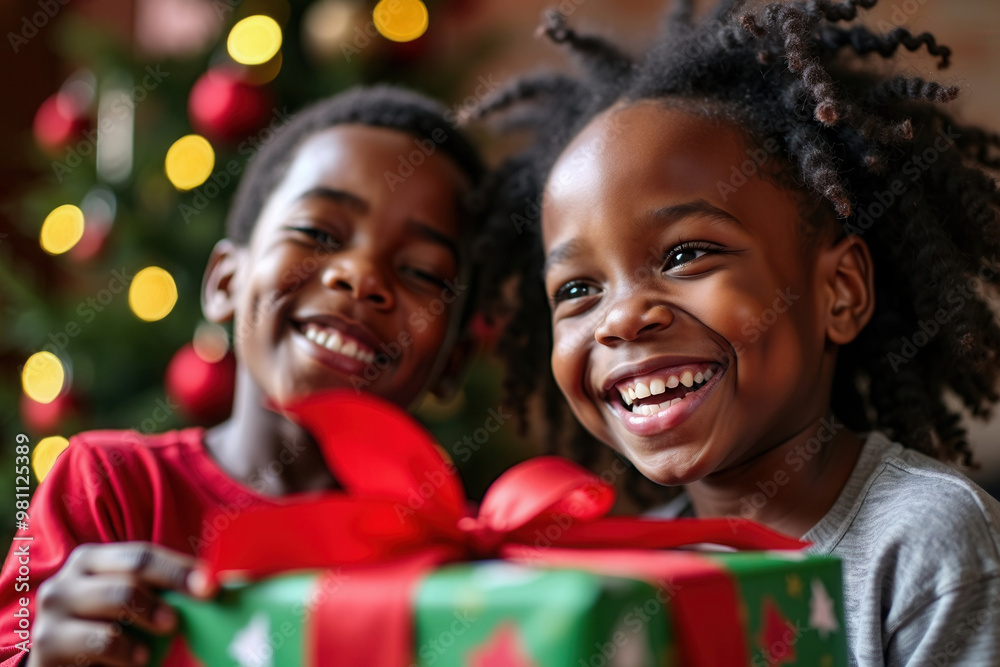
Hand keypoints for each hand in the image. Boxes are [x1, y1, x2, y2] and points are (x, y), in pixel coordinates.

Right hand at [27, 542, 213, 666]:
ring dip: (148, 620)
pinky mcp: (47, 644)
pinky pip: (100, 641)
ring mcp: (53, 610)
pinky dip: (127, 652)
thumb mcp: (130, 606)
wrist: (63, 664)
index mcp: (91, 560)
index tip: (211, 586)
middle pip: (132, 574)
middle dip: (170, 588)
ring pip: (117, 600)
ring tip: (159, 643)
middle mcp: (68, 578)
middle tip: (189, 611)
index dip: (179, 568)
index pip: (143, 555)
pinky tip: (139, 660)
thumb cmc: (102, 631)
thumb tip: (212, 584)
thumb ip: (159, 591)